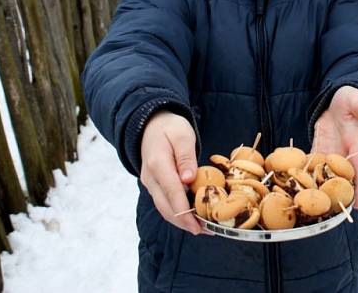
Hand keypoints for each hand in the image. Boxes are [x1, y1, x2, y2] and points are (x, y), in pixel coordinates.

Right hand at [139, 111, 200, 234]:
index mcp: (157, 164)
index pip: (171, 192)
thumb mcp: (182, 135)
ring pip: (164, 208)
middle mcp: (151, 178)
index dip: (185, 211)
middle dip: (185, 222)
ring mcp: (151, 183)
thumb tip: (188, 179)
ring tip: (202, 228)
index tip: (198, 225)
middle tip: (206, 231)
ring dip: (182, 221)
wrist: (150, 125)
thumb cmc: (170, 128)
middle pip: (166, 207)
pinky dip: (178, 213)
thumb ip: (186, 157)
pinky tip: (193, 217)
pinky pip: (165, 202)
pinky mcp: (154, 186)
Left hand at [311, 86, 357, 208]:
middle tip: (332, 215)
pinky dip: (305, 173)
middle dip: (338, 196)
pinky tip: (293, 184)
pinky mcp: (319, 149)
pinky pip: (312, 164)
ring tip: (310, 206)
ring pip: (326, 174)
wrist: (338, 100)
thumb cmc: (351, 100)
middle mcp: (344, 154)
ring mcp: (331, 153)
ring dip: (319, 188)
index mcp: (356, 146)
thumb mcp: (357, 101)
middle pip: (342, 179)